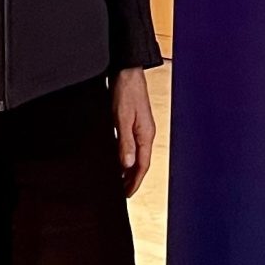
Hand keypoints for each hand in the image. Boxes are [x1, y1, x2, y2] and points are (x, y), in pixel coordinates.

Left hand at [111, 68, 154, 196]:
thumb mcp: (122, 118)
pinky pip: (132, 145)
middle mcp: (146, 133)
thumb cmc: (126, 90)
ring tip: (119, 180)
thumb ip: (125, 142)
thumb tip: (127, 165)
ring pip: (136, 154)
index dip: (134, 181)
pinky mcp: (135, 122)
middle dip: (132, 179)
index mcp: (146, 134)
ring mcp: (141, 127)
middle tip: (122, 193)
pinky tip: (118, 158)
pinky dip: (125, 156)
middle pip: (141, 162)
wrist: (127, 70)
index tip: (127, 195)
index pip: (142, 165)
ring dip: (128, 168)